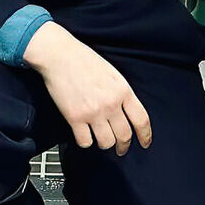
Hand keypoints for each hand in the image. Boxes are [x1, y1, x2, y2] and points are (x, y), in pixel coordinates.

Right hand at [24, 22, 151, 154]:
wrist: (59, 55)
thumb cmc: (84, 60)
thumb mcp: (112, 73)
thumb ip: (121, 93)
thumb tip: (127, 113)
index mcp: (122, 90)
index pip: (141, 120)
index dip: (145, 135)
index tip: (145, 143)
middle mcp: (110, 104)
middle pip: (124, 135)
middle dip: (124, 146)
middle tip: (121, 149)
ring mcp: (93, 112)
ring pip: (106, 142)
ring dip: (105, 144)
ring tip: (101, 139)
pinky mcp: (74, 118)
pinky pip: (85, 142)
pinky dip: (85, 142)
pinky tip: (84, 135)